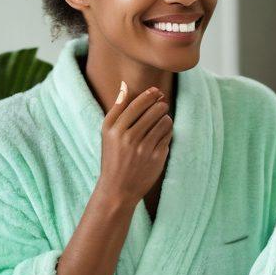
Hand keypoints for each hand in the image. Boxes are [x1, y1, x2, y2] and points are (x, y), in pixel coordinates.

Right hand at [96, 85, 172, 207]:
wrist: (118, 188)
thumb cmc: (112, 156)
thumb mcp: (107, 133)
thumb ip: (117, 109)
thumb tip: (125, 85)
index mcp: (115, 130)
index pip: (138, 104)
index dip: (150, 95)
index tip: (156, 92)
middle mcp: (129, 139)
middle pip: (154, 111)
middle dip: (161, 105)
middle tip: (162, 105)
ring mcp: (144, 149)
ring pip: (164, 122)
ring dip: (166, 118)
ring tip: (162, 119)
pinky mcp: (156, 158)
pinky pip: (168, 136)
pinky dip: (168, 132)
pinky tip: (162, 133)